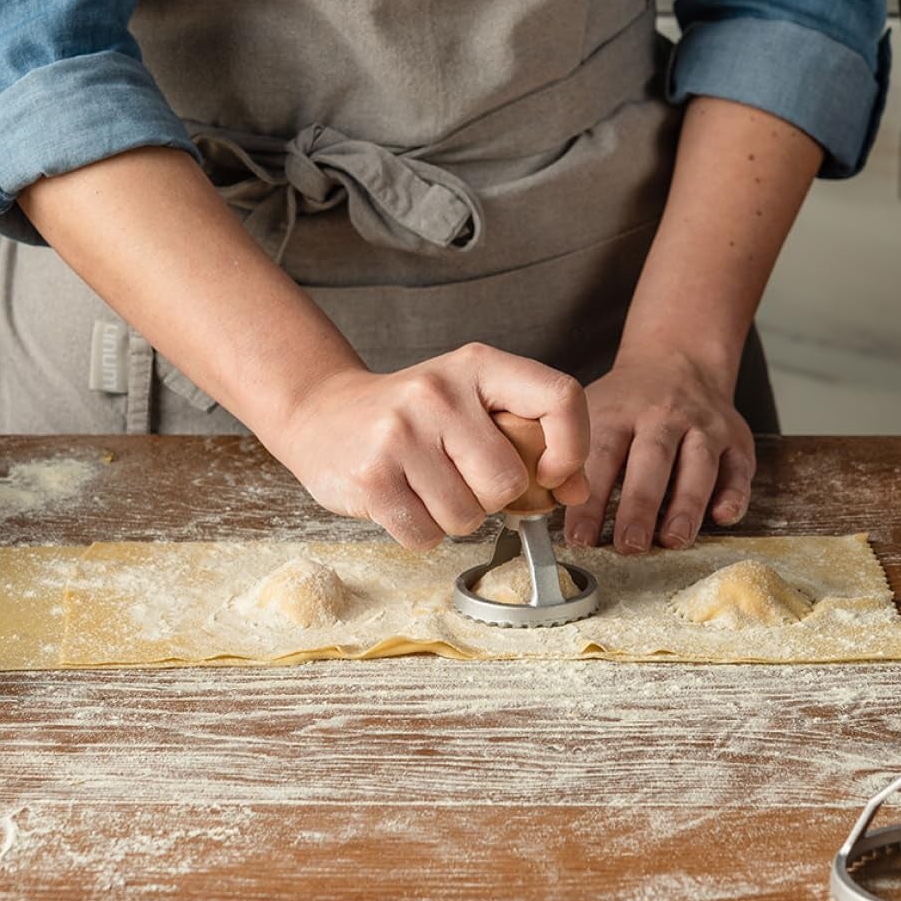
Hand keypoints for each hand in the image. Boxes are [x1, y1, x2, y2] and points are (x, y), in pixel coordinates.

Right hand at [266, 343, 590, 548]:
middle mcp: (439, 392)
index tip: (550, 472)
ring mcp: (400, 434)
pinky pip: (427, 535)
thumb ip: (531, 438)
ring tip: (428, 486)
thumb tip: (578, 490)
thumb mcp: (473, 404)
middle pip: (508, 481)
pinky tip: (404, 499)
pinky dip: (422, 532)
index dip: (572, 448)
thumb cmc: (415, 416)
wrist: (322, 412)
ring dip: (455, 517)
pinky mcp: (371, 478)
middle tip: (462, 477)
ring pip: (468, 516)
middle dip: (493, 497)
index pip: (561, 398)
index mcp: (478, 365)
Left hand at [563, 350, 754, 552]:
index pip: (601, 457)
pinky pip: (739, 467)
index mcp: (619, 411)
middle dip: (639, 505)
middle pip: (652, 460)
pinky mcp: (736, 439)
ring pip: (698, 464)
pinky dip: (734, 493)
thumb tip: (544, 511)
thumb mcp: (591, 411)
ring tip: (673, 541)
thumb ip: (574, 455)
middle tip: (629, 545)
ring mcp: (703, 425)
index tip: (580, 538)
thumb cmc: (626, 402)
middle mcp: (664, 416)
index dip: (590, 500)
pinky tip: (723, 517)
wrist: (677, 359)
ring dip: (687, 504)